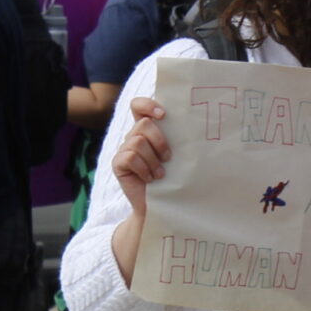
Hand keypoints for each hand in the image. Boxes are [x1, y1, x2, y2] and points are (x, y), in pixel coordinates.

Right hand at [111, 96, 171, 218]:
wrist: (161, 205)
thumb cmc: (172, 178)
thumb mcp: (176, 155)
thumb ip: (175, 138)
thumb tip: (192, 121)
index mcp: (147, 130)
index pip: (138, 106)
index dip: (147, 104)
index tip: (163, 115)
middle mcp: (133, 136)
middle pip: (143, 123)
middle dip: (159, 140)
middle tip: (168, 158)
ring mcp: (124, 149)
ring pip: (138, 141)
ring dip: (153, 160)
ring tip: (160, 174)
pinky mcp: (118, 163)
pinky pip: (130, 157)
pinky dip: (144, 169)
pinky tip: (149, 179)